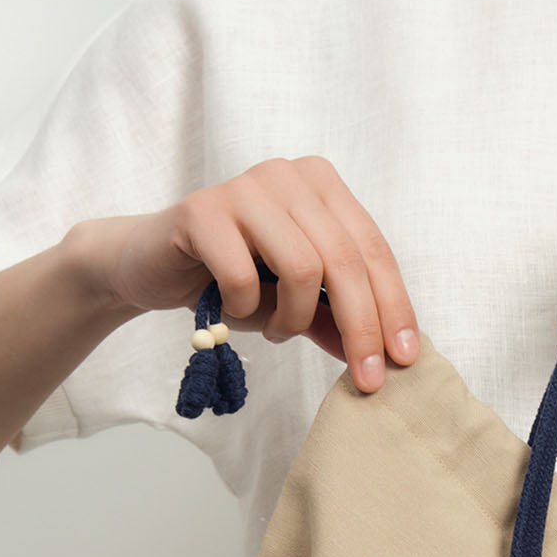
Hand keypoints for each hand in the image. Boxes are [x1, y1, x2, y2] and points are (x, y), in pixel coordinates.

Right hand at [70, 156, 419, 391]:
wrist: (152, 266)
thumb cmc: (232, 279)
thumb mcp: (296, 303)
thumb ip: (338, 321)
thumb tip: (389, 358)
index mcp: (322, 186)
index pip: (374, 250)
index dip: (394, 307)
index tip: (404, 360)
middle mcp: (288, 176)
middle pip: (345, 260)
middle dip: (362, 328)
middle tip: (365, 380)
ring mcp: (245, 187)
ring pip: (302, 266)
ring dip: (293, 318)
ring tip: (275, 331)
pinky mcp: (201, 210)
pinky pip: (244, 273)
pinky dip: (247, 308)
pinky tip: (236, 311)